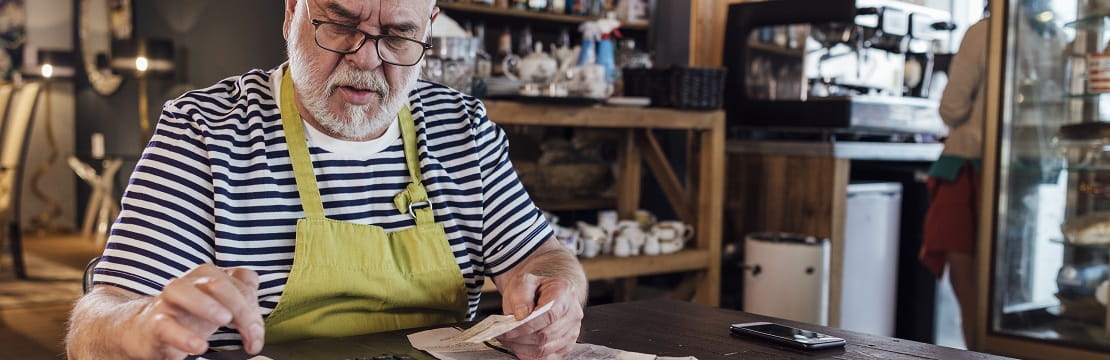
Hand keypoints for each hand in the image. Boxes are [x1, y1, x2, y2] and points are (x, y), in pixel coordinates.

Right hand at [119, 264, 263, 358]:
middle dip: (241, 309)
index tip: (257, 333)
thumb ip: (242, 304)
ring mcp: (170, 300)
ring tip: (224, 320)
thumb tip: (257, 322)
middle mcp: (191, 282)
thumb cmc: (189, 317)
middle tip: (251, 335)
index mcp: (212, 276)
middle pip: (220, 284)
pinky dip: (184, 336)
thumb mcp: (221, 307)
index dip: (254, 306)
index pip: (242, 281)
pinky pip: (167, 326)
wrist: (147, 330)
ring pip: (184, 291)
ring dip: (207, 305)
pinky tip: (199, 346)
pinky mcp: (154, 322)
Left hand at [496, 273, 583, 359]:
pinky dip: (528, 355)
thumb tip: (522, 315)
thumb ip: (521, 294)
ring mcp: (571, 332)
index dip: (528, 326)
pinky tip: (518, 346)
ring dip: (522, 348)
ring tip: (509, 339)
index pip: (549, 315)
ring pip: (545, 350)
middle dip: (520, 338)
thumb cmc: (533, 289)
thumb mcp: (522, 282)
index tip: (509, 329)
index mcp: (564, 292)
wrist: (539, 294)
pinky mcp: (565, 347)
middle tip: (503, 335)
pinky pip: (546, 359)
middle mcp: (572, 313)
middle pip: (546, 335)